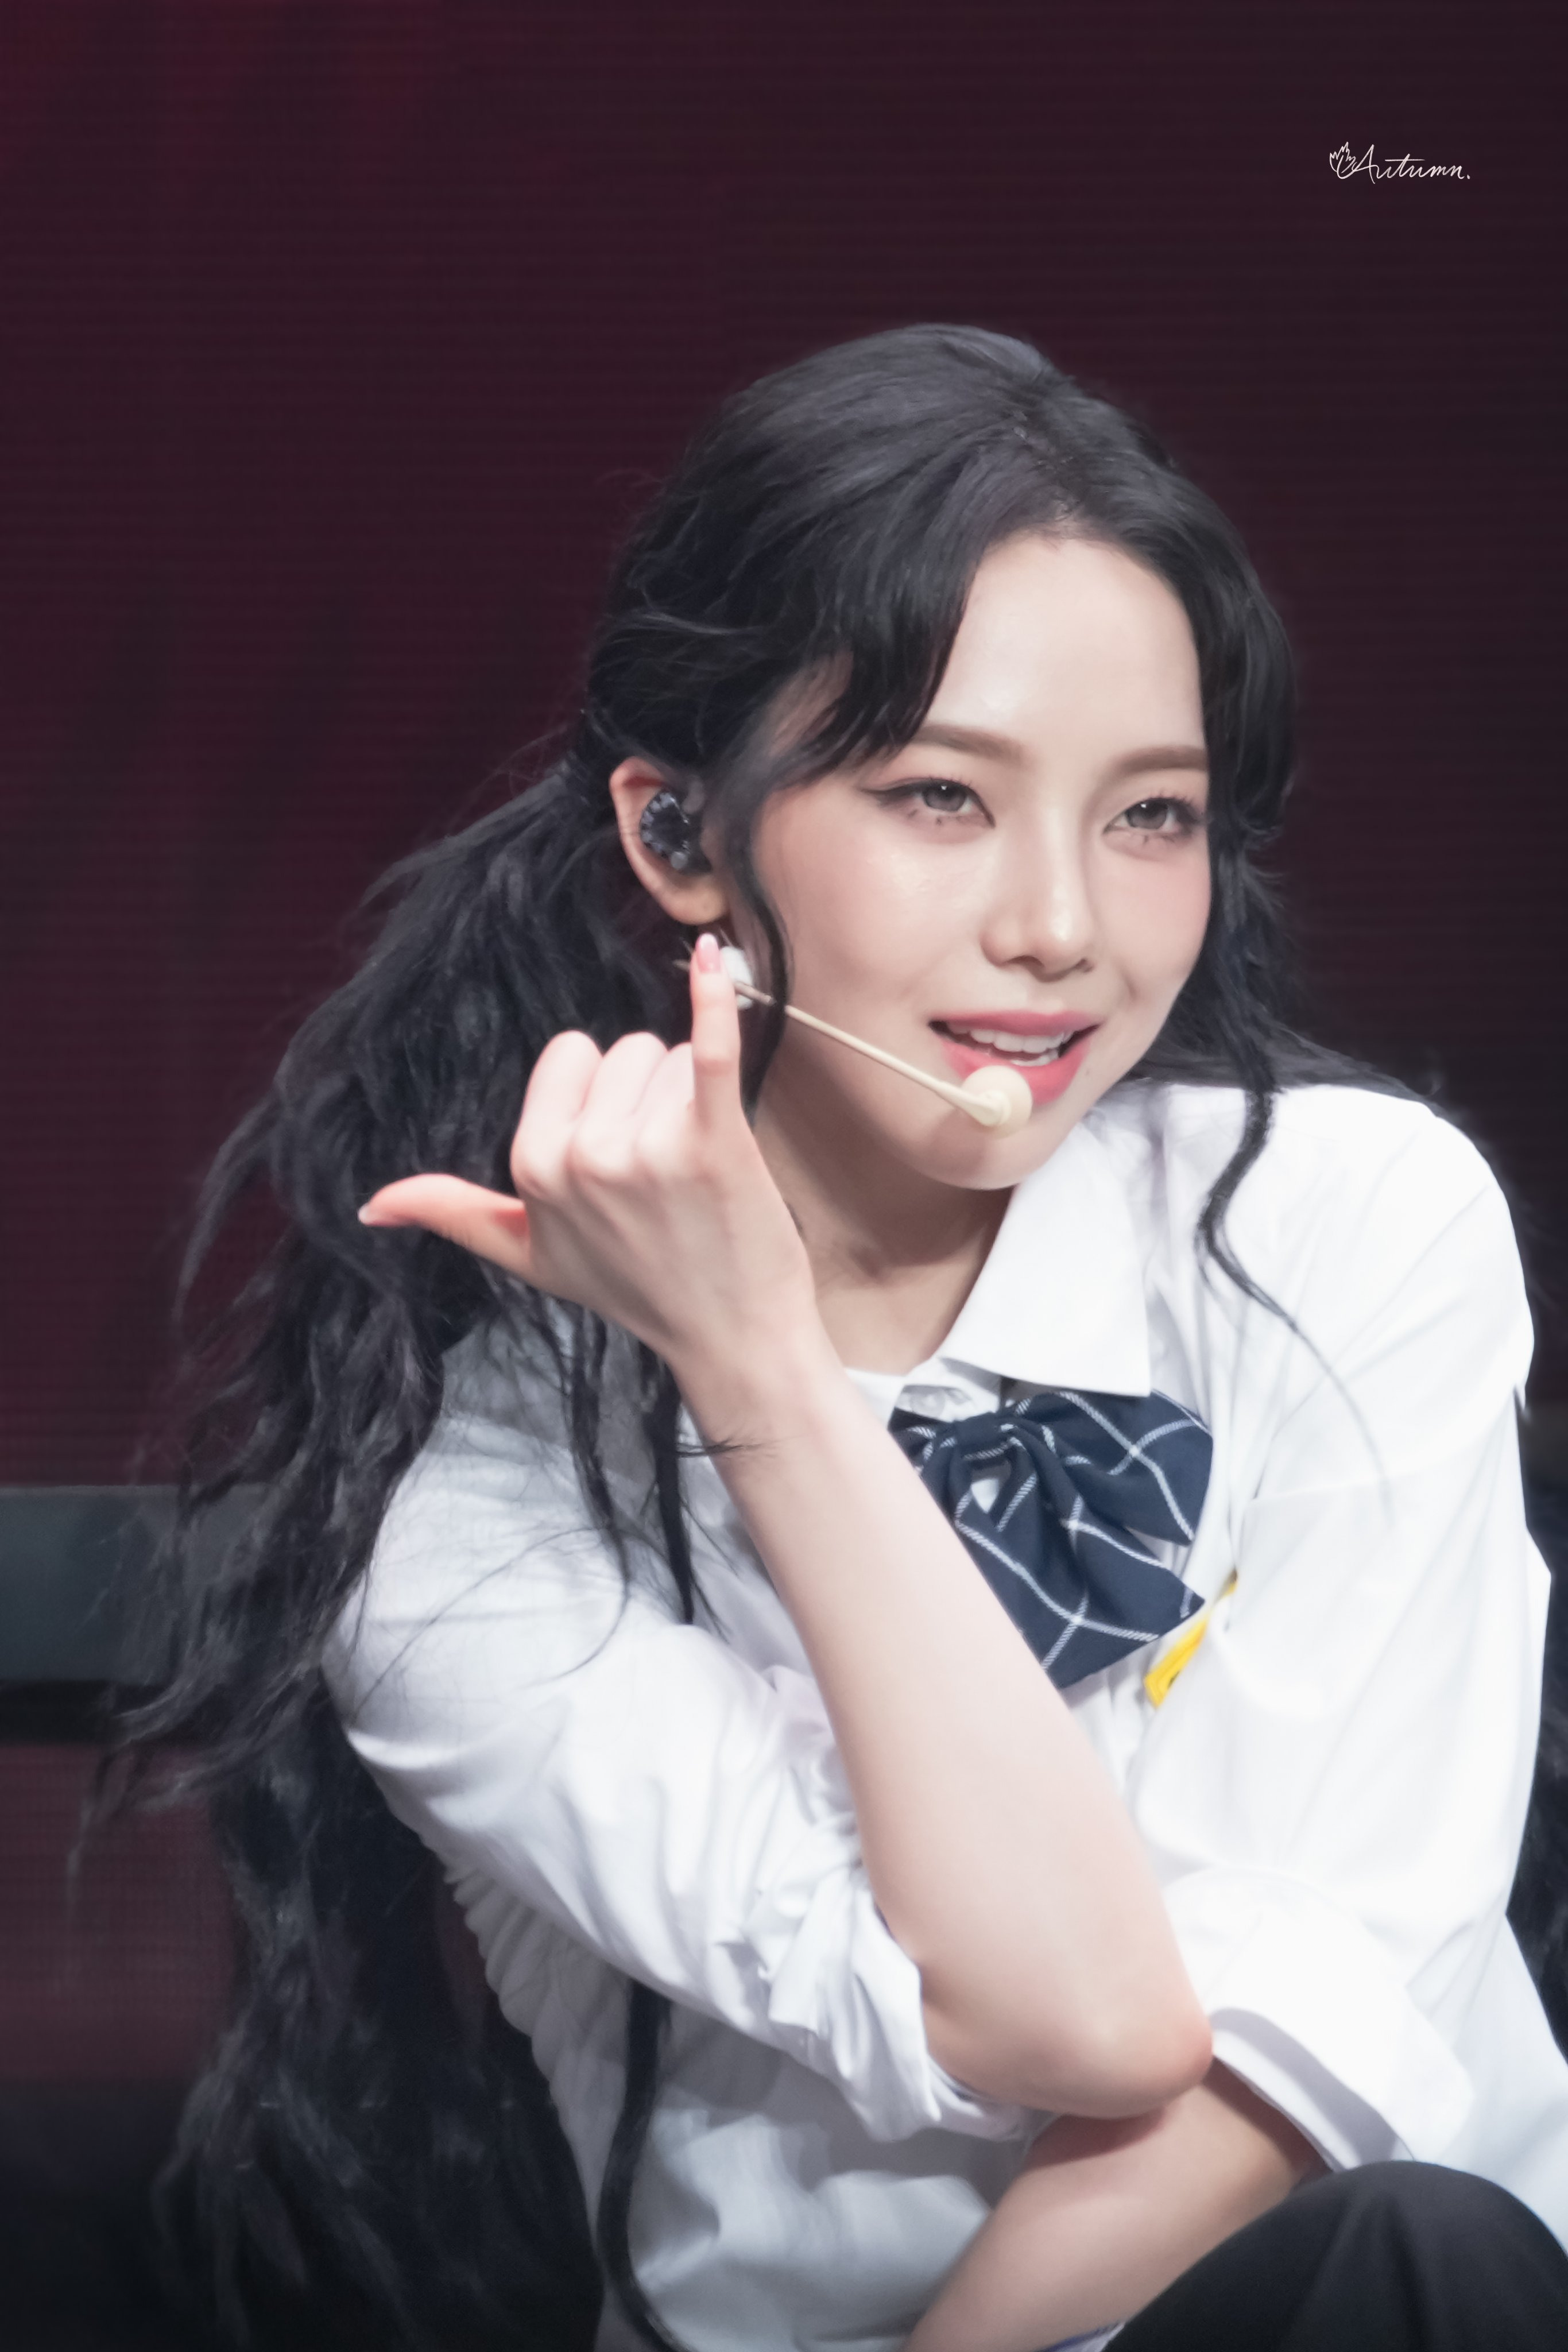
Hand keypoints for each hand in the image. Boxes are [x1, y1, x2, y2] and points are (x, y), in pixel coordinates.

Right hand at [358, 933, 819, 1380]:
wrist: (730, 1336)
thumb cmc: (636, 1289)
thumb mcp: (528, 1255)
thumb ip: (452, 1214)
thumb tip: (369, 1206)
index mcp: (531, 1164)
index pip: (569, 1055)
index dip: (601, 1098)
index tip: (620, 1158)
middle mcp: (580, 1155)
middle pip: (621, 1049)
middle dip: (647, 1096)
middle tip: (666, 1173)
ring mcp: (646, 1149)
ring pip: (670, 1055)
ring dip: (691, 1100)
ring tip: (698, 1171)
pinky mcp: (715, 1141)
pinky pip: (710, 1047)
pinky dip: (716, 999)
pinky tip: (715, 956)